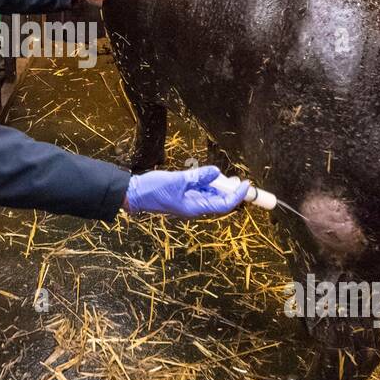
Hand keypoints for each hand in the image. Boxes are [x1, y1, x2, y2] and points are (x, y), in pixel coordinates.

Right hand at [123, 165, 249, 217]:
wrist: (134, 194)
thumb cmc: (153, 190)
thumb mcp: (177, 180)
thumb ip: (198, 176)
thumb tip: (216, 172)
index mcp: (195, 208)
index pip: (224, 204)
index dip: (237, 195)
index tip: (246, 184)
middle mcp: (194, 208)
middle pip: (219, 201)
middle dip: (231, 191)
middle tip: (240, 180)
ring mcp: (189, 203)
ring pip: (211, 196)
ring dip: (220, 187)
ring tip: (227, 176)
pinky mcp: (183, 196)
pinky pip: (201, 192)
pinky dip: (208, 184)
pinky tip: (209, 175)